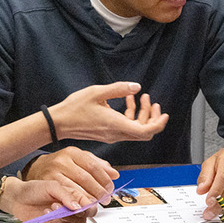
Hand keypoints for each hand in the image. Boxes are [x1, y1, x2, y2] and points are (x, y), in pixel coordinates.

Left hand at [0, 177, 97, 222]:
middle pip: (82, 220)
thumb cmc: (33, 189)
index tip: (75, 208)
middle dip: (68, 215)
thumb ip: (67, 195)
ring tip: (48, 213)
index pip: (90, 207)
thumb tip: (79, 206)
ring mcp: (63, 220)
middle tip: (55, 206)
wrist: (17, 199)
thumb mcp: (51, 186)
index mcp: (74, 197)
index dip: (86, 210)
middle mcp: (70, 209)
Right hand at [24, 147, 119, 202]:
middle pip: (85, 178)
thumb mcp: (78, 160)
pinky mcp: (46, 184)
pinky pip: (63, 195)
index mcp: (72, 153)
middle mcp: (62, 161)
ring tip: (95, 205)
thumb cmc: (60, 164)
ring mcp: (53, 172)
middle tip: (105, 200)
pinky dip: (74, 203)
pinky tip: (80, 207)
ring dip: (87, 199)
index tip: (110, 189)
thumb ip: (97, 165)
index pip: (93, 166)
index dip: (104, 179)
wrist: (36, 168)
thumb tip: (114, 174)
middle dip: (98, 191)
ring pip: (74, 188)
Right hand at [49, 82, 167, 143]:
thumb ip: (118, 89)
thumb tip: (136, 87)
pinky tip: (125, 101)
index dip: (158, 123)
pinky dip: (129, 116)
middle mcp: (116, 134)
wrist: (59, 123)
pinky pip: (125, 128)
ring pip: (135, 130)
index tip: (164, 113)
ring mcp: (112, 136)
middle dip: (151, 116)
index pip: (146, 131)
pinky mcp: (107, 134)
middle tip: (151, 101)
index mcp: (116, 125)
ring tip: (138, 97)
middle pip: (144, 132)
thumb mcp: (97, 92)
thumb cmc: (75, 108)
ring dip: (140, 114)